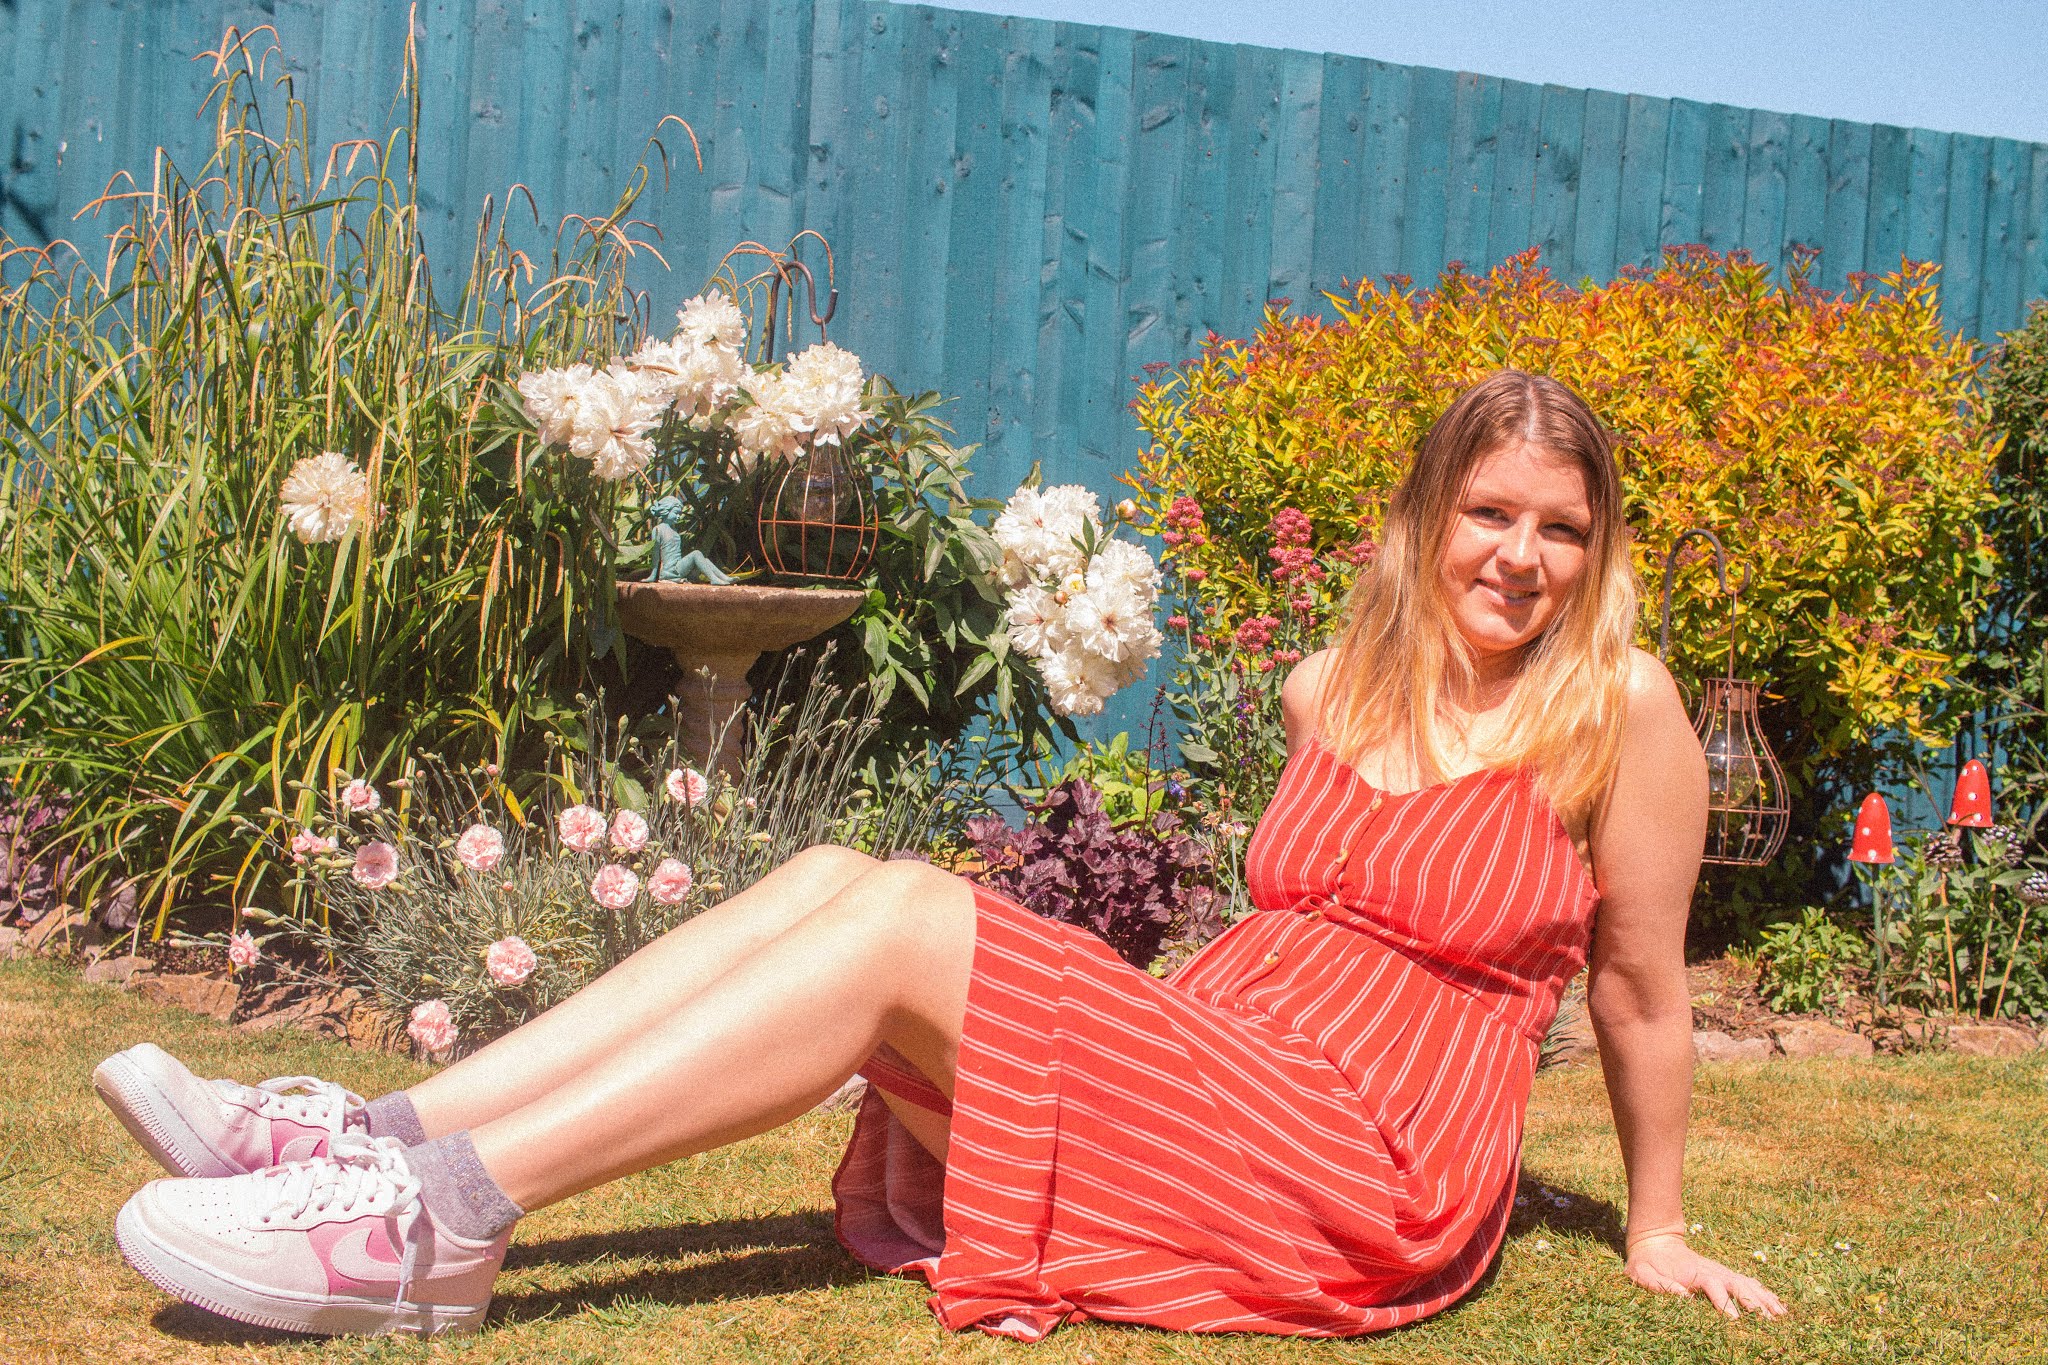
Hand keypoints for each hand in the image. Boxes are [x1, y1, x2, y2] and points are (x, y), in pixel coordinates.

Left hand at [1625, 1233, 1787, 1319]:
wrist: (1656, 1242)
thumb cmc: (1646, 1263)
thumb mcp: (1641, 1273)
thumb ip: (1658, 1284)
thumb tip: (1683, 1295)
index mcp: (1695, 1272)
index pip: (1713, 1287)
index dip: (1724, 1302)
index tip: (1735, 1319)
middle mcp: (1713, 1271)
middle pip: (1737, 1285)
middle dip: (1753, 1303)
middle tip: (1768, 1321)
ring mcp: (1721, 1272)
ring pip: (1747, 1285)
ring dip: (1765, 1299)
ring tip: (1781, 1316)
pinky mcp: (1725, 1275)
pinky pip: (1749, 1284)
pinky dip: (1764, 1294)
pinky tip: (1778, 1306)